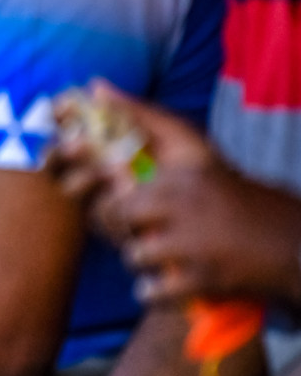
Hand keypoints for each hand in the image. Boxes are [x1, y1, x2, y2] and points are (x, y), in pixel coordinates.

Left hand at [53, 83, 300, 306]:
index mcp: (179, 167)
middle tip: (139, 230)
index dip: (101, 184)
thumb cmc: (228, 193)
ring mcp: (194, 240)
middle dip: (120, 227)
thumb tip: (94, 84)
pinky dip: (153, 291)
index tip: (111, 192)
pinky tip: (167, 281)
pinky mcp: (204, 277)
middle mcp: (184, 199)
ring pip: (132, 253)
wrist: (292, 243)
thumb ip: (143, 118)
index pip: (109, 171)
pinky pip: (150, 290)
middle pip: (114, 215)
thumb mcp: (193, 150)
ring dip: (140, 260)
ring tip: (160, 254)